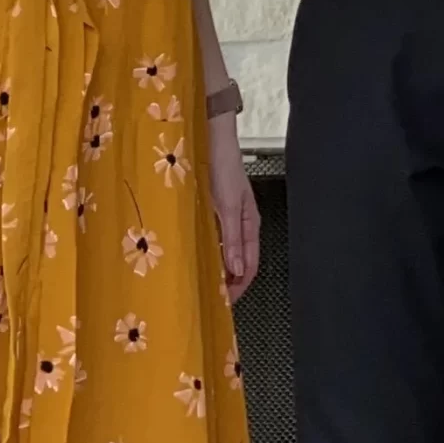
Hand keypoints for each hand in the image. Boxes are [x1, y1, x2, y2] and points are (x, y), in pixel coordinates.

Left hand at [210, 116, 260, 303]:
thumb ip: (231, 238)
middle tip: (208, 299)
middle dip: (227, 281)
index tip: (223, 304)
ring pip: (225, 251)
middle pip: (238, 261)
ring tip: (200, 282)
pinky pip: (214, 238)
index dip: (238, 287)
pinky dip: (208, 251)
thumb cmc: (223, 168)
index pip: (249, 266)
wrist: (213, 138)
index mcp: (249, 225)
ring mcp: (228, 217)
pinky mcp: (215, 210)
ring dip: (216, 267)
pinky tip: (194, 255)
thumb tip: (235, 269)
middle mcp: (240, 224)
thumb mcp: (228, 205)